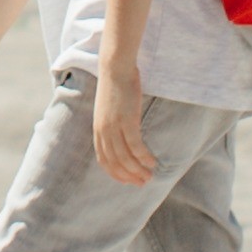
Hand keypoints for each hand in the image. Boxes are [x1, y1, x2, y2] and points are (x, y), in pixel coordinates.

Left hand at [92, 58, 157, 186]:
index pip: (104, 161)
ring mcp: (114, 127)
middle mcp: (103, 132)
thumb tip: (123, 138)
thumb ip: (113, 126)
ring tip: (150, 176)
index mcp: (98, 131)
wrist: (115, 68)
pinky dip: (144, 157)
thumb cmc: (115, 87)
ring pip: (125, 158)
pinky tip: (152, 162)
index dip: (117, 174)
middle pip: (115, 163)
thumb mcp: (109, 110)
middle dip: (129, 176)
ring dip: (138, 170)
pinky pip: (135, 146)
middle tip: (143, 183)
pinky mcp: (126, 121)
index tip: (129, 181)